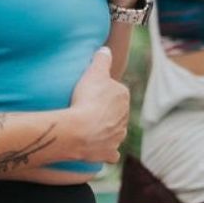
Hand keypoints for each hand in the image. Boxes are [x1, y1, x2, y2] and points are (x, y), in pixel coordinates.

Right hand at [68, 47, 129, 162]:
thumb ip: (101, 59)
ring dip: (106, 130)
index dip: (101, 91)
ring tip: (88, 127)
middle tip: (86, 109)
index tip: (90, 93)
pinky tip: (97, 148)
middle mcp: (124, 118)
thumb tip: (106, 49)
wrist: (78, 130)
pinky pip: (110, 152)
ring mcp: (117, 137)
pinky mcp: (109, 152)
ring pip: (114, 131)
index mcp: (123, 97)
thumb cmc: (87, 99)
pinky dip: (105, 150)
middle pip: (115, 111)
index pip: (114, 91)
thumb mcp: (94, 72)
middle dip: (105, 111)